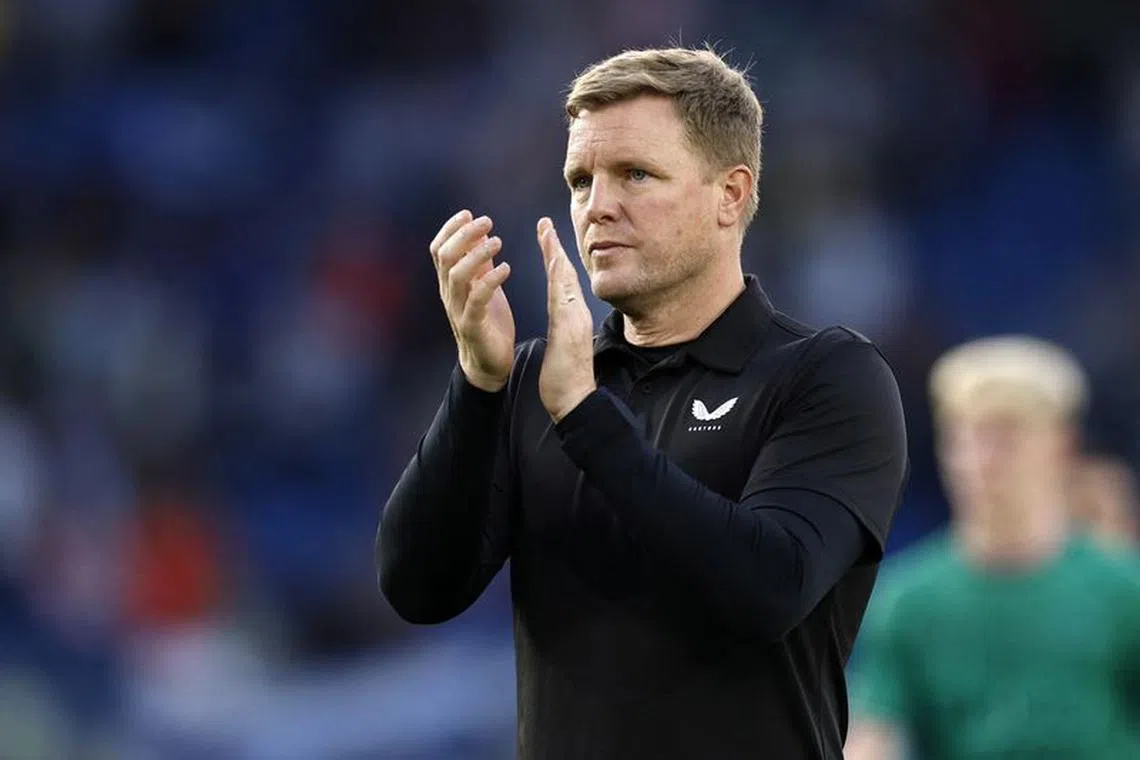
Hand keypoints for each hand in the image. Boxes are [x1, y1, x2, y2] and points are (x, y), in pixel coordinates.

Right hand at [430, 210, 514, 391]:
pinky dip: (491, 280)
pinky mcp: (472, 326)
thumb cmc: (487, 322)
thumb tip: (482, 233)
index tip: (468, 213)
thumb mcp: (483, 286)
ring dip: (477, 254)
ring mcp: (458, 310)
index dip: (450, 229)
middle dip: (465, 235)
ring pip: (457, 275)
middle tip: (487, 222)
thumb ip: (480, 263)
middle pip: (446, 257)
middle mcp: (449, 294)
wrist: (488, 363)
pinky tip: (506, 269)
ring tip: (498, 242)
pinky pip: (477, 299)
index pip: (439, 249)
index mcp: (449, 283)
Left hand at [537, 217, 595, 421]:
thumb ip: (562, 330)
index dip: (554, 259)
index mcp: (570, 318)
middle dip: (555, 248)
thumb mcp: (562, 346)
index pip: (561, 283)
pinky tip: (555, 262)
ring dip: (557, 255)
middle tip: (545, 223)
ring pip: (566, 282)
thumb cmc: (566, 379)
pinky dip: (561, 279)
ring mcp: (575, 321)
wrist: (575, 401)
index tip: (546, 239)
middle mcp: (575, 315)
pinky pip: (565, 299)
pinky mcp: (571, 330)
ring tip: (547, 232)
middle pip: (565, 275)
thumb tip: (560, 319)